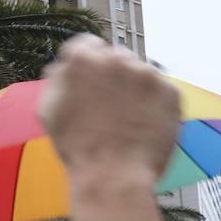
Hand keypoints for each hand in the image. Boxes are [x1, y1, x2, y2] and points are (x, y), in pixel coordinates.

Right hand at [38, 35, 180, 186]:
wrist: (113, 175)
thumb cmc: (78, 147)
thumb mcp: (49, 108)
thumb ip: (58, 77)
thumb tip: (67, 64)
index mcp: (83, 59)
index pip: (89, 45)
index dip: (91, 66)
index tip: (95, 82)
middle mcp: (116, 59)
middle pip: (118, 58)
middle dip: (116, 77)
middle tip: (113, 108)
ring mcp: (148, 75)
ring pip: (143, 74)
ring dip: (137, 90)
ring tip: (130, 120)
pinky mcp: (171, 92)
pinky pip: (163, 92)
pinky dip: (157, 105)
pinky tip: (146, 125)